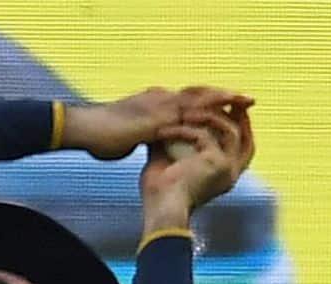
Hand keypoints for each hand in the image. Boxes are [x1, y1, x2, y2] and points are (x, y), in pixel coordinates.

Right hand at [64, 87, 250, 160]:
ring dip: (224, 99)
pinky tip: (226, 117)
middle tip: (246, 99)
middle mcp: (159, 98)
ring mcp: (159, 105)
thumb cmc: (97, 135)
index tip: (227, 103)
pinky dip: (211, 113)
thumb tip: (139, 142)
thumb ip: (138, 136)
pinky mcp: (158, 117)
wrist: (84, 129)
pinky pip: (191, 114)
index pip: (186, 98)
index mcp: (152, 102)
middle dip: (223, 96)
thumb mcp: (124, 136)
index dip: (208, 99)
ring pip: (200, 98)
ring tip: (245, 101)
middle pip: (198, 93)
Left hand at [140, 95, 255, 232]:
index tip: (221, 109)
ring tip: (185, 111)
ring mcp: (228, 168)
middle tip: (220, 98)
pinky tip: (164, 132)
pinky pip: (204, 136)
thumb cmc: (160, 195)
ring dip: (208, 117)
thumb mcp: (166, 164)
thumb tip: (161, 125)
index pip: (240, 145)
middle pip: (245, 135)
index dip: (235, 125)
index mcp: (224, 175)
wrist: (159, 211)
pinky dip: (184, 130)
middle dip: (235, 114)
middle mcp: (232, 172)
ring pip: (230, 130)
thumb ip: (171, 144)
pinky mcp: (216, 163)